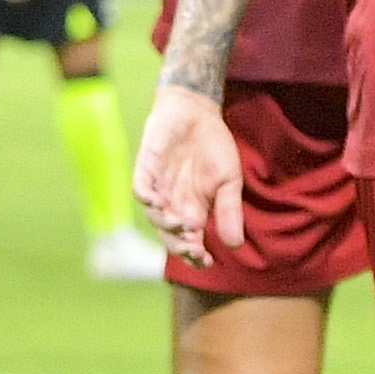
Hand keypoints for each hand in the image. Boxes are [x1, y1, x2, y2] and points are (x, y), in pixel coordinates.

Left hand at [134, 83, 241, 265]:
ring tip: (183, 225)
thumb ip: (229, 211)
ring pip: (154, 216)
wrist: (198, 111)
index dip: (194, 257)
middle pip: (169, 235)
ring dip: (166, 225)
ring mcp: (158, 186)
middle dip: (179, 247)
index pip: (189, 242)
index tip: (206, 262)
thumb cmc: (214, 147)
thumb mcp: (229, 181)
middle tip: (193, 250)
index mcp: (193, 211)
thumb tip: (234, 245)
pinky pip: (140, 188)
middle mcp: (173, 203)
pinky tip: (157, 203)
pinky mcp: (146, 167)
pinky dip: (146, 198)